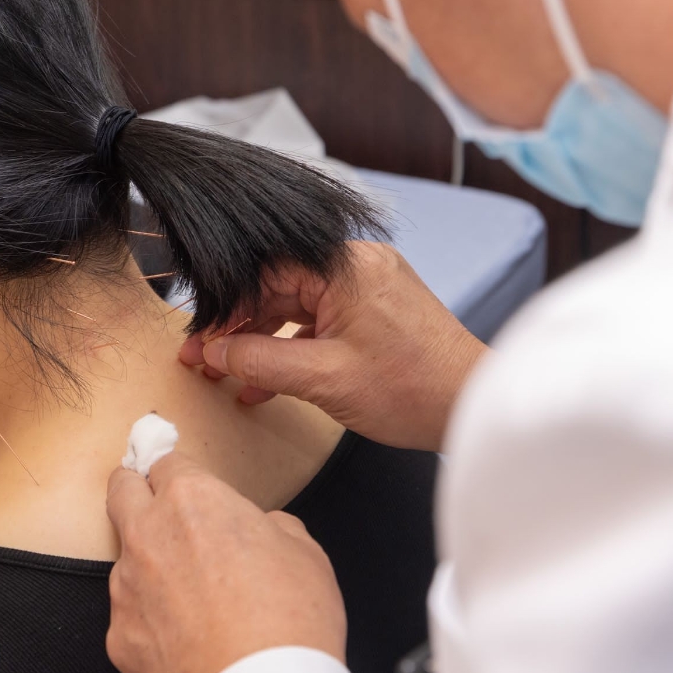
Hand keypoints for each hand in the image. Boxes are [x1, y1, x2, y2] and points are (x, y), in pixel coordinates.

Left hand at [106, 454, 346, 672]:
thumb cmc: (289, 621)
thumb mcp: (304, 549)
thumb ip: (270, 525)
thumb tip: (262, 531)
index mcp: (193, 500)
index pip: (164, 461)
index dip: (175, 466)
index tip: (175, 468)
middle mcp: (149, 536)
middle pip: (120, 490)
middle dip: (134, 486)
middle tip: (153, 495)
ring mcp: (126, 588)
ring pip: (126, 558)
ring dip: (150, 562)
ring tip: (192, 590)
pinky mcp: (119, 636)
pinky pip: (131, 613)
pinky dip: (152, 617)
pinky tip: (186, 632)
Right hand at [180, 242, 487, 451]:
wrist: (472, 407)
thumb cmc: (412, 388)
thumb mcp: (323, 378)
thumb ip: (261, 361)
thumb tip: (216, 352)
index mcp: (346, 265)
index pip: (265, 271)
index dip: (225, 308)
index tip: (200, 341)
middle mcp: (358, 265)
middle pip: (279, 286)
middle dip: (239, 327)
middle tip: (204, 360)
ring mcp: (370, 287)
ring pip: (298, 306)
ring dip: (264, 342)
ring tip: (230, 376)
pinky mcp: (377, 311)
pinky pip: (322, 321)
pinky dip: (294, 348)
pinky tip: (267, 383)